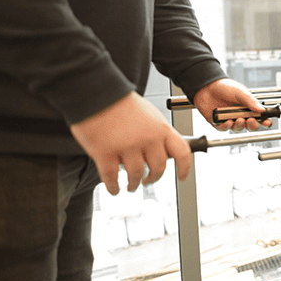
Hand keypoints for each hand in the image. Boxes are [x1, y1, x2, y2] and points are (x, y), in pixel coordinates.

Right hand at [70, 92, 191, 194]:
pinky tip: (114, 188)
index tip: (182, 176)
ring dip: (134, 184)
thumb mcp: (150, 114)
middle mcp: (147, 139)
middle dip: (154, 178)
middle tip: (149, 181)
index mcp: (161, 128)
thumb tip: (163, 149)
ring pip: (136, 175)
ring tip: (131, 186)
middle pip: (159, 168)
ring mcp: (126, 147)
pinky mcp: (105, 153)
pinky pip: (112, 178)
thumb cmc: (120, 101)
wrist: (96, 92)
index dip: (184, 168)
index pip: (182, 152)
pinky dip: (114, 187)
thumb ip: (158, 132)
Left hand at [193, 78, 273, 131]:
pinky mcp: (218, 122)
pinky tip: (228, 121)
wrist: (206, 86)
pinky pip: (224, 129)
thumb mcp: (240, 92)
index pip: (260, 117)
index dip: (265, 121)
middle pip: (250, 126)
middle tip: (251, 120)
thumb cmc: (224, 87)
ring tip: (239, 119)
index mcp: (248, 107)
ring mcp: (230, 119)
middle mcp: (240, 115)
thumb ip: (251, 101)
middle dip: (252, 126)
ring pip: (238, 129)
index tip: (266, 122)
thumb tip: (262, 110)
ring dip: (240, 126)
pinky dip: (226, 127)